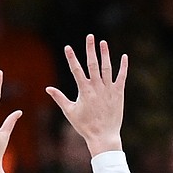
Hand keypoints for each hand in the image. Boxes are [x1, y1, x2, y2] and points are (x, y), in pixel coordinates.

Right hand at [46, 34, 126, 154]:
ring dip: (105, 54)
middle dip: (90, 49)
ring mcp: (108, 89)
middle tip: (89, 36)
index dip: (71, 58)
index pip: (76, 70)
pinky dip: (123, 66)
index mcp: (84, 91)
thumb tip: (47, 88)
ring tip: (103, 42)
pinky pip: (122, 77)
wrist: (103, 136)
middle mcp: (97, 87)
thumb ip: (59, 98)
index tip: (68, 47)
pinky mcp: (118, 93)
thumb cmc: (84, 126)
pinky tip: (124, 56)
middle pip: (93, 64)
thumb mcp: (70, 112)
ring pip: (107, 68)